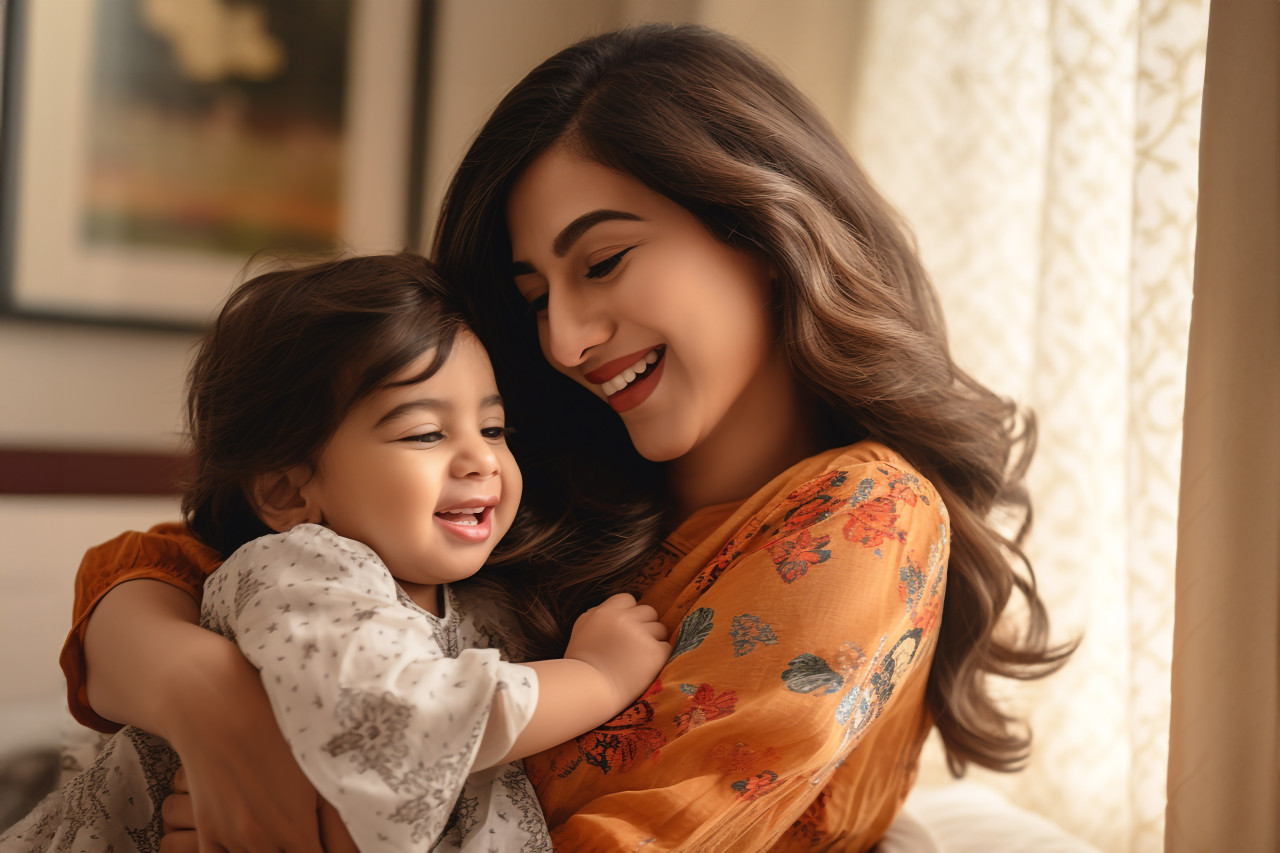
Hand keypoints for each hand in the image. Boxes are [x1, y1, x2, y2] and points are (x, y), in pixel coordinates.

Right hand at [159, 639, 328, 851]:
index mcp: (296, 830)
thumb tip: (353, 852)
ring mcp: (233, 839)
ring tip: (282, 829)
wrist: (217, 709)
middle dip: (300, 849)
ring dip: (273, 851)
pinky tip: (253, 841)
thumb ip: (337, 824)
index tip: (324, 842)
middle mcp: (263, 841)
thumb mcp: (319, 773)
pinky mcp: (209, 831)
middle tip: (309, 834)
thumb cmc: (277, 731)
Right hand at [565, 593, 670, 707]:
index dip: (629, 613)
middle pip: (648, 611)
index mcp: (604, 612)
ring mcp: (640, 634)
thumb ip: (598, 615)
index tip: (625, 630)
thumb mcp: (581, 630)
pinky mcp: (654, 652)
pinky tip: (645, 668)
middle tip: (635, 646)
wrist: (588, 692)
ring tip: (638, 659)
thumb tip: (616, 610)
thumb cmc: (580, 666)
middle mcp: (623, 619)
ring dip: (653, 641)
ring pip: (660, 628)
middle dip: (645, 626)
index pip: (628, 599)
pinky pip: (666, 647)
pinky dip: (658, 657)